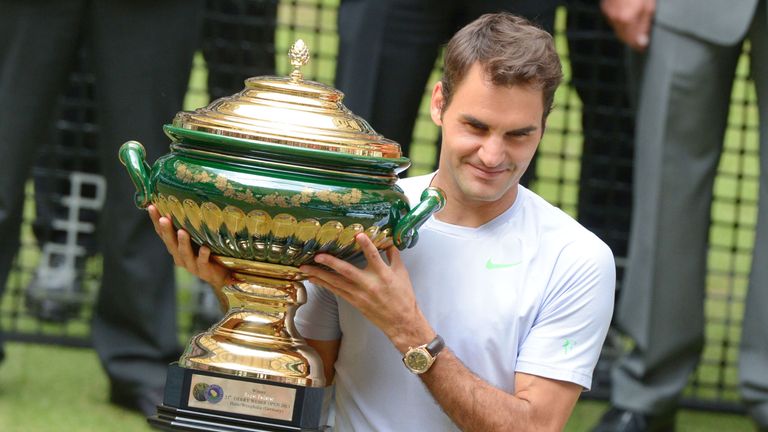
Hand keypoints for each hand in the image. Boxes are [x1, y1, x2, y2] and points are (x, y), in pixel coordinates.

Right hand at [147, 204, 230, 289]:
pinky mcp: (204, 270)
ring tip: (182, 232)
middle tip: (163, 219)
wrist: (222, 275)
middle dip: (166, 231)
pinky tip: (204, 248)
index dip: (156, 221)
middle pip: (170, 243)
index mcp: (175, 247)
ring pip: (184, 253)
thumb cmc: (207, 253)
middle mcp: (180, 256)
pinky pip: (202, 262)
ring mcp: (191, 264)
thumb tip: (186, 201)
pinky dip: (202, 255)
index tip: (151, 207)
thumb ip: (190, 225)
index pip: (162, 233)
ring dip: (183, 243)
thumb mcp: (196, 238)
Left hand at [300, 233, 434, 352]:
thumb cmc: (403, 297)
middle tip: (317, 256)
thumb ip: (394, 256)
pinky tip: (314, 279)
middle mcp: (369, 284)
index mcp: (383, 275)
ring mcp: (360, 294)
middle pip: (347, 271)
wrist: (401, 321)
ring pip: (337, 283)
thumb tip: (389, 242)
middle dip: (331, 263)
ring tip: (305, 268)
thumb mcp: (402, 274)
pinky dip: (325, 285)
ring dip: (320, 275)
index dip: (366, 246)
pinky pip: (337, 292)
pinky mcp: (354, 302)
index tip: (358, 235)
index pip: (374, 257)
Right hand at [601, 0, 655, 51]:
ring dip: (626, 31)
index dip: (638, 46)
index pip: (632, 41)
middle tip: (640, 39)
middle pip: (623, 38)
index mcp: (629, 19)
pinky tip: (627, 15)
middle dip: (632, 40)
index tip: (643, 48)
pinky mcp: (606, 9)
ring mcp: (610, 14)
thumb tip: (642, 42)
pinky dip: (620, 22)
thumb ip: (645, 25)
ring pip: (618, 30)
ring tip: (635, 26)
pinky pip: (613, 21)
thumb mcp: (648, 6)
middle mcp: (617, 20)